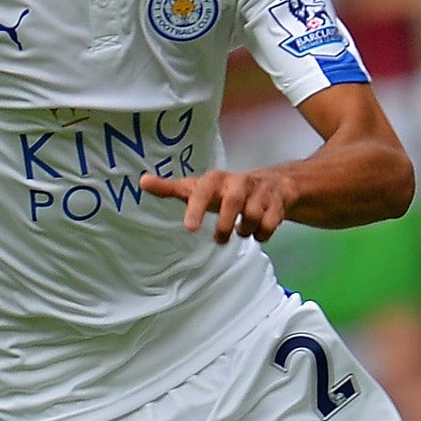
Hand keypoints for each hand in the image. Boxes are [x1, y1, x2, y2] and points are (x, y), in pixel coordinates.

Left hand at [138, 166, 296, 241]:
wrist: (273, 184)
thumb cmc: (226, 190)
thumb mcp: (198, 188)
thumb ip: (171, 188)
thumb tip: (142, 181)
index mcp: (217, 179)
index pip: (203, 189)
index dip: (196, 208)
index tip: (189, 228)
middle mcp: (239, 182)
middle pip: (232, 202)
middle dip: (225, 224)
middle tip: (218, 240)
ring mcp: (260, 192)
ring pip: (253, 216)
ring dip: (245, 230)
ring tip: (240, 231)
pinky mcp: (278, 203)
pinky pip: (270, 224)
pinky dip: (262, 234)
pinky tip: (257, 233)